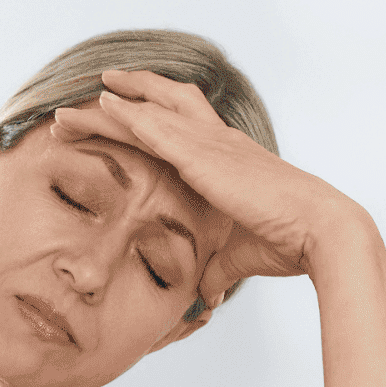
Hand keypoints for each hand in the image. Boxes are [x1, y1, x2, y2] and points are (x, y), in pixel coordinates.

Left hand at [48, 69, 368, 307]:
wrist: (317, 231)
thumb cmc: (287, 243)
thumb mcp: (238, 256)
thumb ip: (216, 270)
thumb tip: (203, 295)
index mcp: (227, 158)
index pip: (182, 125)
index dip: (152, 114)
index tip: (124, 111)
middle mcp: (218, 141)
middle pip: (165, 103)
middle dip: (130, 94)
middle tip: (96, 91)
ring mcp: (211, 143)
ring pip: (150, 111)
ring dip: (110, 106)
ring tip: (68, 108)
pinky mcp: (204, 155)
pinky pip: (155, 127)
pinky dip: (127, 115)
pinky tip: (102, 106)